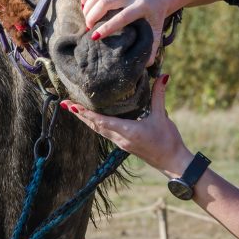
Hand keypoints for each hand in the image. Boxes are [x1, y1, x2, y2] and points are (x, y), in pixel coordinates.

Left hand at [62, 74, 191, 177]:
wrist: (172, 162)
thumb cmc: (168, 141)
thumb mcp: (162, 116)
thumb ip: (159, 96)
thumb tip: (163, 76)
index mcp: (127, 131)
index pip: (102, 121)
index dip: (86, 114)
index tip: (73, 106)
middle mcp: (120, 138)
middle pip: (95, 125)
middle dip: (80, 115)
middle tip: (65, 104)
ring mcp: (121, 143)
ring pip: (98, 130)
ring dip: (86, 120)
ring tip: (73, 109)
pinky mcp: (124, 144)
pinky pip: (105, 132)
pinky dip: (96, 124)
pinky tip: (92, 119)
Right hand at [80, 0, 169, 66]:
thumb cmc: (155, 16)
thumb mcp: (156, 31)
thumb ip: (152, 47)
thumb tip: (146, 64)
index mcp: (143, 6)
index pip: (121, 17)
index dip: (107, 27)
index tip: (94, 37)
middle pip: (106, 2)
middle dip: (93, 16)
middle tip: (88, 27)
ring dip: (88, 5)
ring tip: (86, 18)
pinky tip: (83, 5)